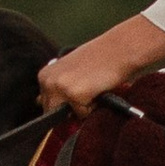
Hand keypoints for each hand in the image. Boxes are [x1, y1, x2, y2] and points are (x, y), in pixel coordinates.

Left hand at [37, 15, 164, 117]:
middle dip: (70, 109)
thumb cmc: (100, 59)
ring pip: (68, 116)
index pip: (46, 104)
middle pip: (53, 113)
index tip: (77, 93)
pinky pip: (82, 115)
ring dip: (81, 108)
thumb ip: (58, 87)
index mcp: (44, 75)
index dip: (63, 104)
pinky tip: (98, 89)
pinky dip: (93, 107)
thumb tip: (44, 105)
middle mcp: (47, 81)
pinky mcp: (74, 95)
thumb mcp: (71, 70)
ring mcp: (59, 88)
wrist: (120, 49)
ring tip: (93, 88)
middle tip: (87, 90)